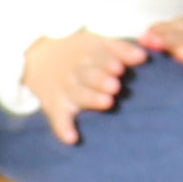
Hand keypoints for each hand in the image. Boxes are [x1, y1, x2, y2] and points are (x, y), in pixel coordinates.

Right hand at [20, 32, 138, 143]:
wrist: (39, 56)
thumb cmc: (82, 51)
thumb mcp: (99, 43)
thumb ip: (122, 49)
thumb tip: (143, 57)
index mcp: (89, 54)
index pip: (99, 56)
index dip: (109, 62)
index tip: (119, 68)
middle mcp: (76, 72)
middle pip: (88, 75)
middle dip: (101, 80)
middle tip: (115, 86)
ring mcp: (66, 90)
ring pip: (78, 94)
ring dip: (91, 99)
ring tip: (107, 102)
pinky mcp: (55, 106)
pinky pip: (58, 118)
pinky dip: (63, 128)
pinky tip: (72, 138)